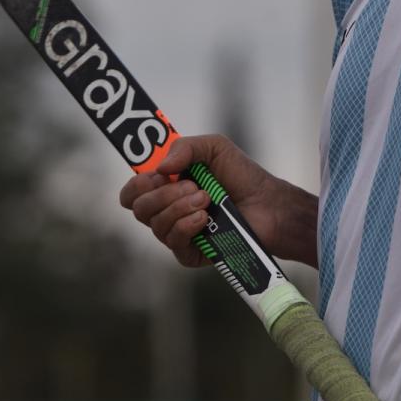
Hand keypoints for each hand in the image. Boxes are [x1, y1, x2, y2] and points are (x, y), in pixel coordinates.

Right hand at [119, 134, 293, 268]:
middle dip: (162, 194)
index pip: (132, 192)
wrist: (268, 204)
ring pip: (156, 225)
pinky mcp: (192, 253)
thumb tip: (159, 168)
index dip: (138, 184)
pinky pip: (174, 243)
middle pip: (139, 209)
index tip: (159, 175)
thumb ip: (184, 147)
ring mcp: (179, 233)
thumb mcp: (214, 147)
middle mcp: (168, 211)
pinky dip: (186, 227)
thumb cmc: (242, 175)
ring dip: (180, 207)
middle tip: (192, 185)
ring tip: (206, 199)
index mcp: (166, 187)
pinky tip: (204, 218)